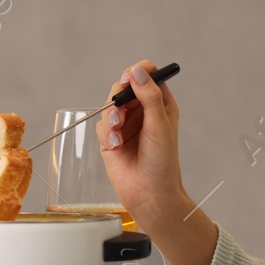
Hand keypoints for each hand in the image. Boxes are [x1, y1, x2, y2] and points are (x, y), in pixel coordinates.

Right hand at [97, 60, 187, 223]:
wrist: (149, 194)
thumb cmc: (162, 162)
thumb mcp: (159, 125)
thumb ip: (149, 96)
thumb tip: (137, 71)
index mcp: (160, 104)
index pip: (148, 75)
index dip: (137, 72)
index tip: (130, 78)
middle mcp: (142, 111)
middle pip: (123, 87)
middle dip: (118, 97)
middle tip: (121, 108)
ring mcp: (126, 125)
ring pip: (109, 105)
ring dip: (111, 116)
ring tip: (118, 132)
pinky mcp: (111, 139)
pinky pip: (101, 125)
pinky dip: (107, 134)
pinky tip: (116, 146)